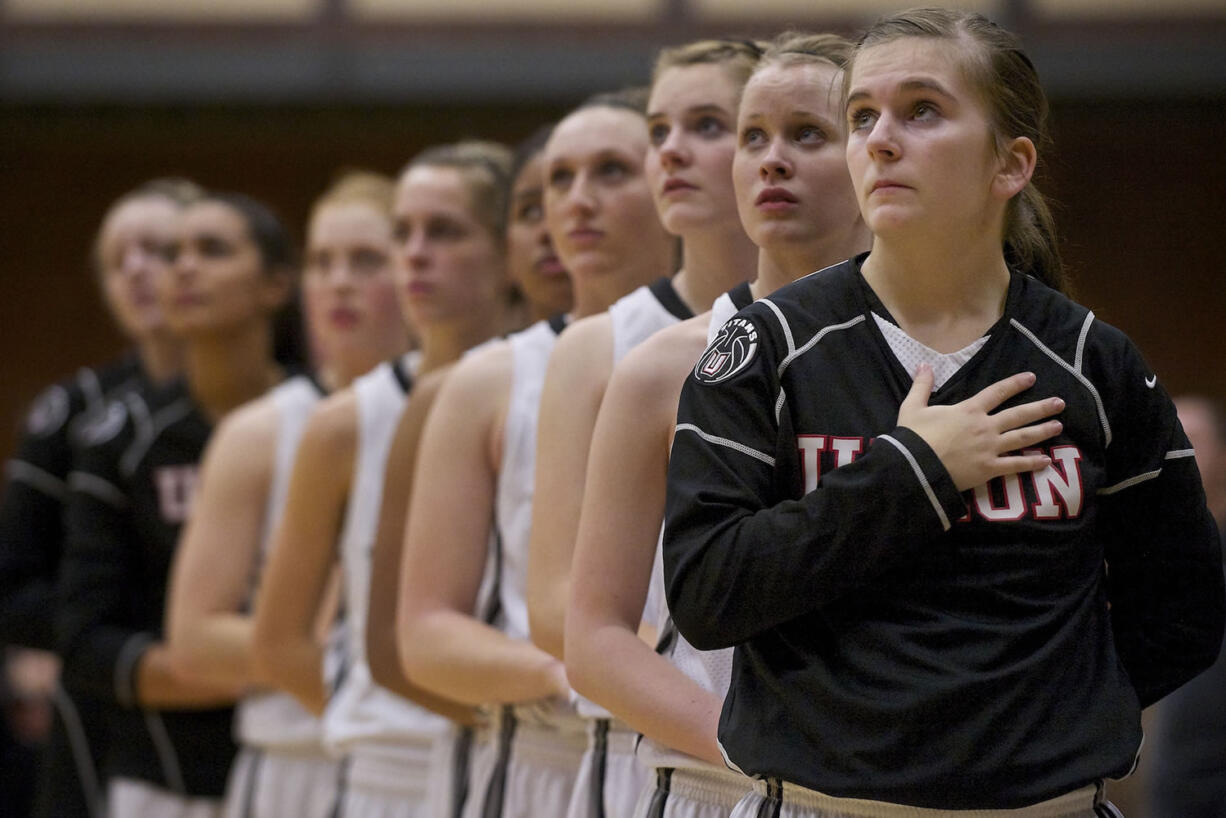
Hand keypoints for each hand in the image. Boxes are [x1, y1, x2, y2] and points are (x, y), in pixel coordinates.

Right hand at [898, 364, 1063, 490]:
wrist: (914, 467)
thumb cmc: (913, 437)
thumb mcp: (912, 407)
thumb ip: (922, 386)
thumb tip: (923, 363)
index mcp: (969, 410)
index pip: (997, 393)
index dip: (1015, 384)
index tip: (1031, 378)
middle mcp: (985, 427)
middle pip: (1018, 415)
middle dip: (1040, 408)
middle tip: (1060, 403)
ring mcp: (990, 448)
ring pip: (1022, 437)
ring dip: (1042, 431)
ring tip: (1059, 425)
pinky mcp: (989, 469)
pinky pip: (1015, 465)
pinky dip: (1032, 463)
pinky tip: (1047, 460)